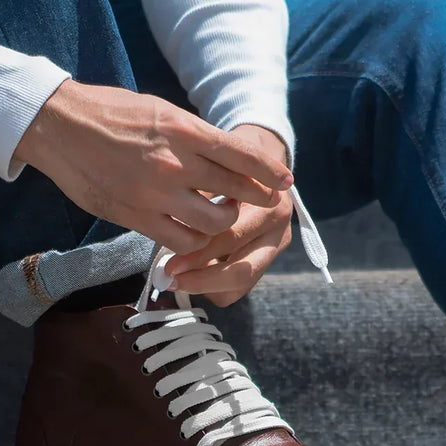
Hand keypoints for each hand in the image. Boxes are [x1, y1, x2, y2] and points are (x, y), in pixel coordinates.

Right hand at [14, 79, 293, 254]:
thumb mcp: (163, 111)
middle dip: (255, 199)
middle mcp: (174, 162)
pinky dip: (195, 240)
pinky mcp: (134, 215)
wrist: (58, 124)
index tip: (285, 181)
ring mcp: (154, 192)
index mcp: (184, 130)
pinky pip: (180, 239)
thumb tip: (231, 158)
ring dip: (224, 223)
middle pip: (234, 191)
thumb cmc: (114, 112)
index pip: (242, 154)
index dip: (269, 171)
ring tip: (224, 217)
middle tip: (264, 203)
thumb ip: (196, 137)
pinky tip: (196, 234)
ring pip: (212, 222)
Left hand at [163, 124, 294, 305]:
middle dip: (202, 279)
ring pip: (243, 284)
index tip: (166, 263)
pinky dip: (216, 286)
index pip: (232, 238)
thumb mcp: (219, 169)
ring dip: (208, 286)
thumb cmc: (233, 162)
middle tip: (169, 278)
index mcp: (270, 205)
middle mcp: (279, 230)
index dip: (198, 254)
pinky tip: (196, 273)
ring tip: (178, 280)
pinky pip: (241, 287)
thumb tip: (170, 224)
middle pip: (242, 270)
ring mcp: (276, 247)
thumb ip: (202, 195)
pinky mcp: (267, 260)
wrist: (264, 159)